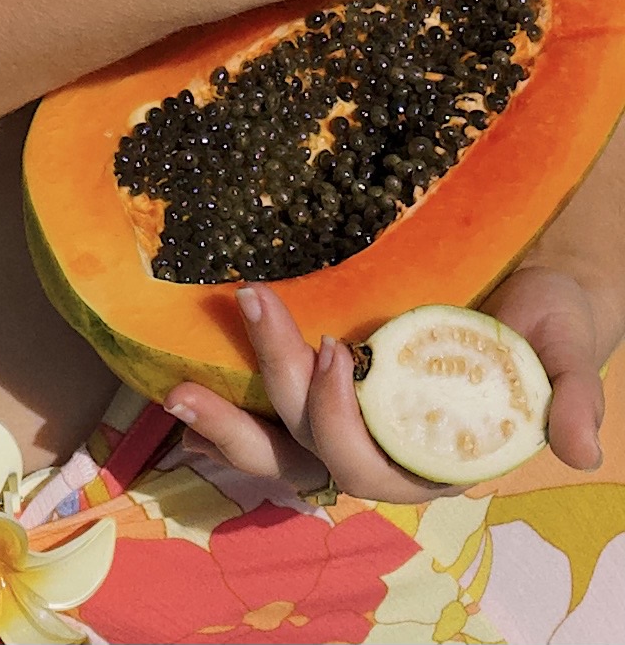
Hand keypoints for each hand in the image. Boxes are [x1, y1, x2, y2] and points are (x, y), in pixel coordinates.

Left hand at [163, 270, 604, 504]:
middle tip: (258, 304)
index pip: (366, 462)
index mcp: (428, 457)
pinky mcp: (325, 388)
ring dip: (224, 423)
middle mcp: (378, 450)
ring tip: (177, 392)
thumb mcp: (568, 350)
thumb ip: (575, 395)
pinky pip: (267, 415)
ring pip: (274, 448)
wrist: (524, 296)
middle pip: (307, 449)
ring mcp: (345, 422)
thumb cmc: (545, 325)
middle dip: (274, 386)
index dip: (340, 418)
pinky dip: (227, 407)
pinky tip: (184, 380)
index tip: (336, 348)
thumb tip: (582, 447)